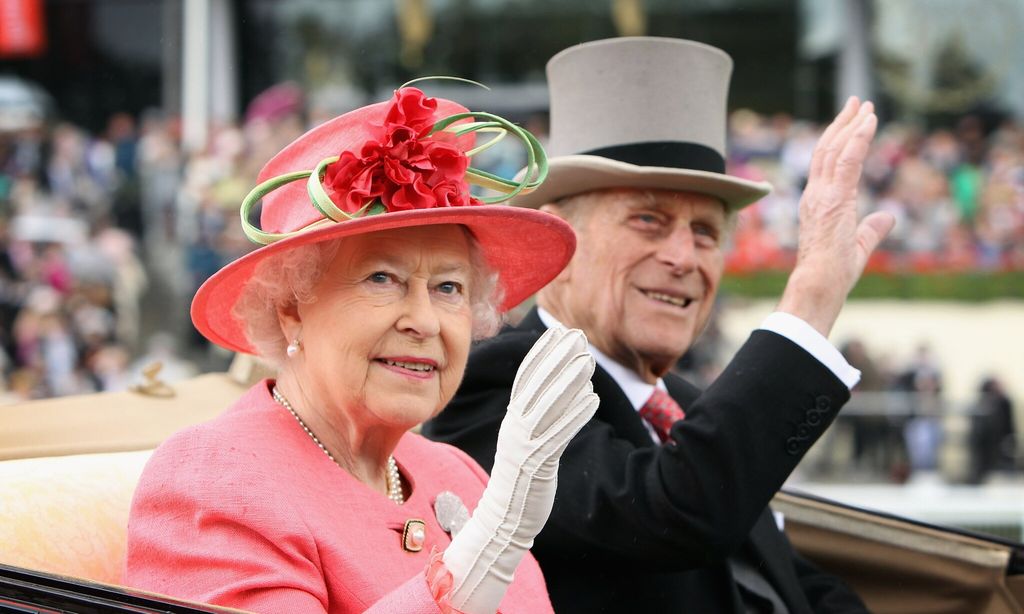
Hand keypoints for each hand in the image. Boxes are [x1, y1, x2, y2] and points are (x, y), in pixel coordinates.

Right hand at [442, 325, 598, 613]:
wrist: (503, 519)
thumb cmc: (521, 479)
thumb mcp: (526, 441)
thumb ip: (537, 417)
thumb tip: (558, 389)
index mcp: (512, 420)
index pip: (524, 378)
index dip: (541, 353)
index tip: (558, 333)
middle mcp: (515, 428)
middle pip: (536, 385)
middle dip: (557, 358)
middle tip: (578, 336)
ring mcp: (524, 445)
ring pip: (547, 406)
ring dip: (569, 381)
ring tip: (588, 360)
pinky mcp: (537, 464)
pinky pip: (558, 434)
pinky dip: (575, 415)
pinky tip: (593, 399)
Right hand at [777, 97, 895, 335]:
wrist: (819, 283)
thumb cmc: (833, 273)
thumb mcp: (859, 246)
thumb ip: (872, 228)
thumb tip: (888, 217)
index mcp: (817, 203)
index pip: (826, 164)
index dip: (838, 140)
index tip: (851, 122)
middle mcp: (815, 194)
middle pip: (827, 149)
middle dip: (842, 123)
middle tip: (857, 103)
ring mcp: (822, 194)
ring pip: (835, 149)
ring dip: (851, 124)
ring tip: (865, 105)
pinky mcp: (835, 197)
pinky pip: (847, 160)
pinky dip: (858, 138)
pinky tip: (868, 122)